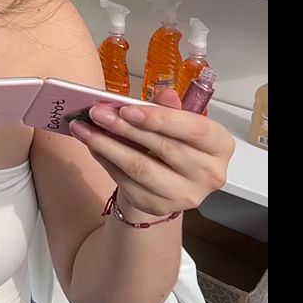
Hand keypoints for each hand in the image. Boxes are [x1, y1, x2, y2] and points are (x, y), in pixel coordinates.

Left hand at [68, 89, 234, 218]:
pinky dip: (106, 161)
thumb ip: (170, 108)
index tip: (126, 110)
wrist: (167, 178)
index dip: (159, 119)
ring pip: (140, 168)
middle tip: (96, 113)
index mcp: (219, 145)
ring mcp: (185, 195)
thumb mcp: (176, 120)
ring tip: (83, 129)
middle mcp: (209, 174)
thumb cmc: (174, 142)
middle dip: (124, 128)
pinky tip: (92, 146)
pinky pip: (126, 182)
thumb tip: (164, 95)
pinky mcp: (159, 206)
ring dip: (106, 146)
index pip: (193, 130)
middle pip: (163, 148)